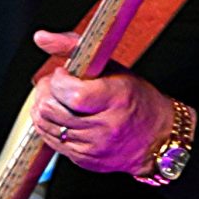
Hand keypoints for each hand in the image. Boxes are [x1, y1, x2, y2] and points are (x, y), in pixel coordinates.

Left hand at [30, 29, 174, 174]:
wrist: (156, 138)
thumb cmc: (136, 98)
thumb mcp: (112, 66)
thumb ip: (73, 47)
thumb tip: (41, 38)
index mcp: (117, 99)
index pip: (73, 94)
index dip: (58, 81)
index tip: (63, 74)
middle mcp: (105, 126)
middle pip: (52, 110)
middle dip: (45, 92)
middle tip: (54, 84)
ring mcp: (93, 147)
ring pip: (46, 126)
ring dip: (43, 108)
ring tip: (57, 99)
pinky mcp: (84, 160)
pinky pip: (52, 142)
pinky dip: (51, 126)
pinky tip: (62, 116)